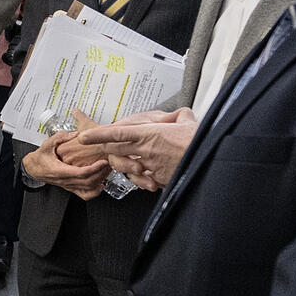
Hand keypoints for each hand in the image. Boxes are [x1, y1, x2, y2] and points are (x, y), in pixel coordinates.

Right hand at [23, 127, 111, 198]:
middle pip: (88, 182)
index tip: (103, 161)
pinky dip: (94, 192)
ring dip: (100, 181)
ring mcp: (68, 185)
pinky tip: (101, 185)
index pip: (81, 173)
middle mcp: (65, 180)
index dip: (94, 168)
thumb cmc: (39, 158)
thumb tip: (76, 133)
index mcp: (60, 170)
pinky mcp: (70, 187)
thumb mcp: (47, 144)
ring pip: (88, 189)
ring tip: (107, 171)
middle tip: (109, 164)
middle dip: (101, 173)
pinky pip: (84, 195)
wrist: (32, 169)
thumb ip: (61, 137)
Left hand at [77, 108, 196, 191]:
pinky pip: (143, 180)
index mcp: (149, 134)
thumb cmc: (199, 142)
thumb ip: (179, 116)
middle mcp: (145, 151)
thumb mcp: (188, 122)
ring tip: (132, 163)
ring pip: (127, 167)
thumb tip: (180, 114)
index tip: (84, 136)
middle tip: (105, 148)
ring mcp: (150, 167)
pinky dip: (143, 179)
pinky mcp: (158, 180)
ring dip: (126, 165)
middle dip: (108, 150)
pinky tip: (148, 176)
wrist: (210, 161)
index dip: (98, 135)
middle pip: (115, 151)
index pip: (116, 133)